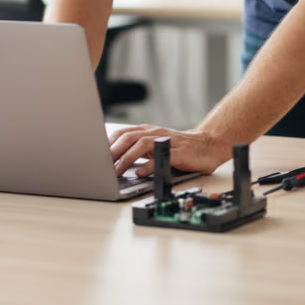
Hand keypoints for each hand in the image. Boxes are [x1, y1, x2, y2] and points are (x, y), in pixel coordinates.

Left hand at [108, 124, 232, 176]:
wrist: (208, 147)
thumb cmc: (179, 149)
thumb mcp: (155, 147)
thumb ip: (138, 151)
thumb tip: (114, 161)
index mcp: (148, 131)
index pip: (122, 133)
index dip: (108, 143)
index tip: (96, 155)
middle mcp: (155, 133)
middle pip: (129, 137)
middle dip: (113, 151)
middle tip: (102, 165)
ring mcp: (167, 141)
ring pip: (141, 145)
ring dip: (126, 158)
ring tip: (117, 170)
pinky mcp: (179, 152)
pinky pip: (161, 157)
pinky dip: (148, 166)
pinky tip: (140, 173)